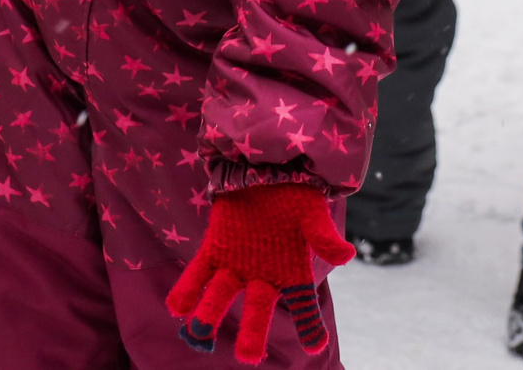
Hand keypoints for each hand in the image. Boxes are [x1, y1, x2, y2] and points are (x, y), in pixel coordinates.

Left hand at [167, 184, 353, 363]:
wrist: (266, 172)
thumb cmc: (295, 196)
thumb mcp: (313, 213)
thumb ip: (324, 237)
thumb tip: (346, 255)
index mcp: (291, 273)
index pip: (303, 306)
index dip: (310, 325)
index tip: (315, 344)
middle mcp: (262, 277)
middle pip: (257, 310)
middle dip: (253, 334)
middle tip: (249, 357)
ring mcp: (235, 266)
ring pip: (222, 295)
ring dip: (210, 314)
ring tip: (199, 334)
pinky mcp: (214, 250)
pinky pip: (199, 273)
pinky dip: (188, 289)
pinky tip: (176, 307)